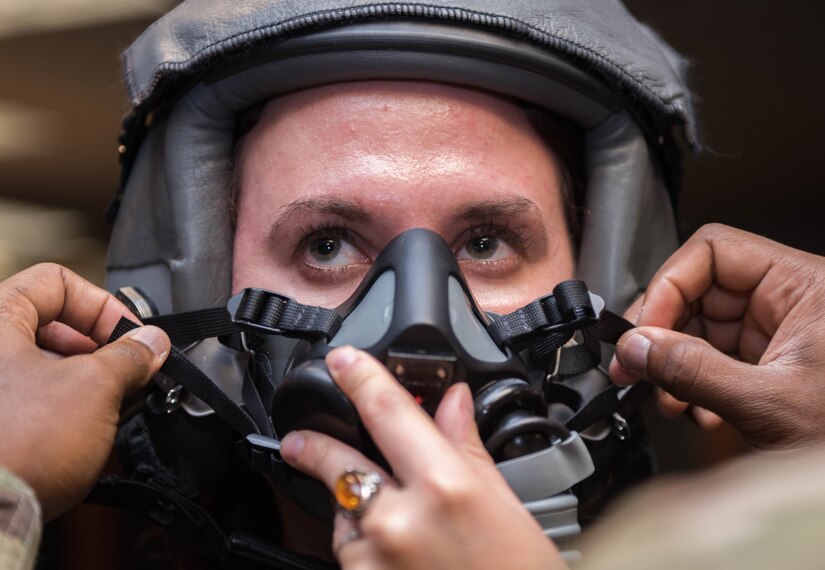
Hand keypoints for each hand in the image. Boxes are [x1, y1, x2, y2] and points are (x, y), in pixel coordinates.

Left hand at [0, 263, 169, 517]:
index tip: (131, 336)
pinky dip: (63, 406)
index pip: (55, 281)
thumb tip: (150, 344)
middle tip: (128, 372)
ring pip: (43, 363)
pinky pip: (31, 398)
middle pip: (50, 324)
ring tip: (111, 405)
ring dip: (85, 380)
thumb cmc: (15, 446)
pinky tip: (85, 429)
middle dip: (99, 348)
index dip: (103, 306)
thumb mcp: (94, 387)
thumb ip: (129, 355)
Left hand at [280, 346, 565, 568]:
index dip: (360, 376)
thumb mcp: (505, 506)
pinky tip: (397, 553)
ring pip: (346, 511)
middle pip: (339, 461)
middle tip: (299, 440)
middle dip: (313, 445)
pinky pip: (351, 550)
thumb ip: (467, 450)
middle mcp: (399, 519)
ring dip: (356, 506)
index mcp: (444, 487)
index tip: (342, 360)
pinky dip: (364, 543)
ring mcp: (374, 557)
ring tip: (396, 525)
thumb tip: (454, 403)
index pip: (387, 411)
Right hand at [609, 224, 824, 449]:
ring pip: (701, 326)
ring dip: (674, 363)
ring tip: (666, 397)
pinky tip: (693, 408)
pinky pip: (714, 357)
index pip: (714, 252)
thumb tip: (638, 347)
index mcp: (805, 286)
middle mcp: (790, 302)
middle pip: (701, 291)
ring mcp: (778, 334)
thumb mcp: (766, 402)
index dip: (670, 285)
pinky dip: (693, 382)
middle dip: (663, 332)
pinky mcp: (770, 363)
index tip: (646, 329)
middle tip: (635, 364)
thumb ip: (693, 370)